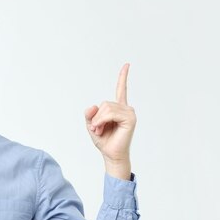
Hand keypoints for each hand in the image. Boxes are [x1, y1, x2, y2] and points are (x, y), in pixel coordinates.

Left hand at [84, 63, 135, 179]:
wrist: (110, 154)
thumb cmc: (104, 140)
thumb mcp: (91, 125)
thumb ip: (90, 114)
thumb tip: (94, 106)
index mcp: (118, 108)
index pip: (121, 89)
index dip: (123, 77)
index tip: (127, 65)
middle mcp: (125, 108)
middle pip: (104, 103)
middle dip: (96, 117)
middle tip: (97, 129)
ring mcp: (129, 113)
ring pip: (106, 108)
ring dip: (98, 120)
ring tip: (99, 130)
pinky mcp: (130, 118)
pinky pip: (110, 113)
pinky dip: (101, 121)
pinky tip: (102, 128)